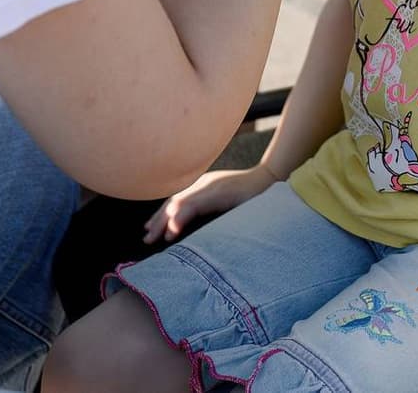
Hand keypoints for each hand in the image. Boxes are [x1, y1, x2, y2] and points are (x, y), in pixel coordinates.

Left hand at [142, 165, 276, 243]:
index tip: (149, 228)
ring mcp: (209, 187)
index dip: (161, 215)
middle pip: (173, 202)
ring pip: (178, 204)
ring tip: (153, 237)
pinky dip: (181, 218)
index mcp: (204, 186)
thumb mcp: (227, 201)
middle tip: (146, 238)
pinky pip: (194, 206)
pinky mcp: (216, 193)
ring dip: (164, 222)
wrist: (271, 180)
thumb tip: (199, 225)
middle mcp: (202, 184)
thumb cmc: (253, 194)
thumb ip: (212, 208)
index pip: (176, 200)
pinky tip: (173, 231)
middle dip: (157, 221)